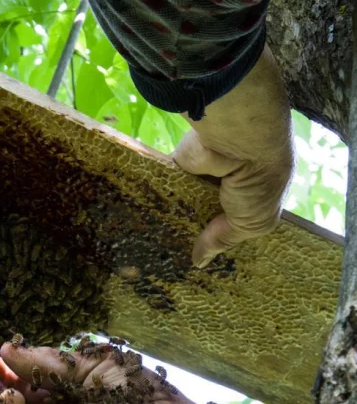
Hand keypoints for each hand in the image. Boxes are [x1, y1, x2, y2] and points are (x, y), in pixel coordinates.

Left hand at [173, 45, 294, 267]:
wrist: (239, 141)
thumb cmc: (258, 184)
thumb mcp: (252, 222)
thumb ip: (224, 239)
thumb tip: (200, 262)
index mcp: (254, 193)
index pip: (235, 219)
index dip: (222, 235)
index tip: (204, 256)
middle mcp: (228, 181)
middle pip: (206, 211)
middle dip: (194, 229)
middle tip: (173, 256)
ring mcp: (203, 173)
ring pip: (185, 200)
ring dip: (174, 216)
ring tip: (155, 245)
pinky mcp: (180, 164)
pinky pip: (167, 186)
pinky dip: (158, 199)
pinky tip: (144, 222)